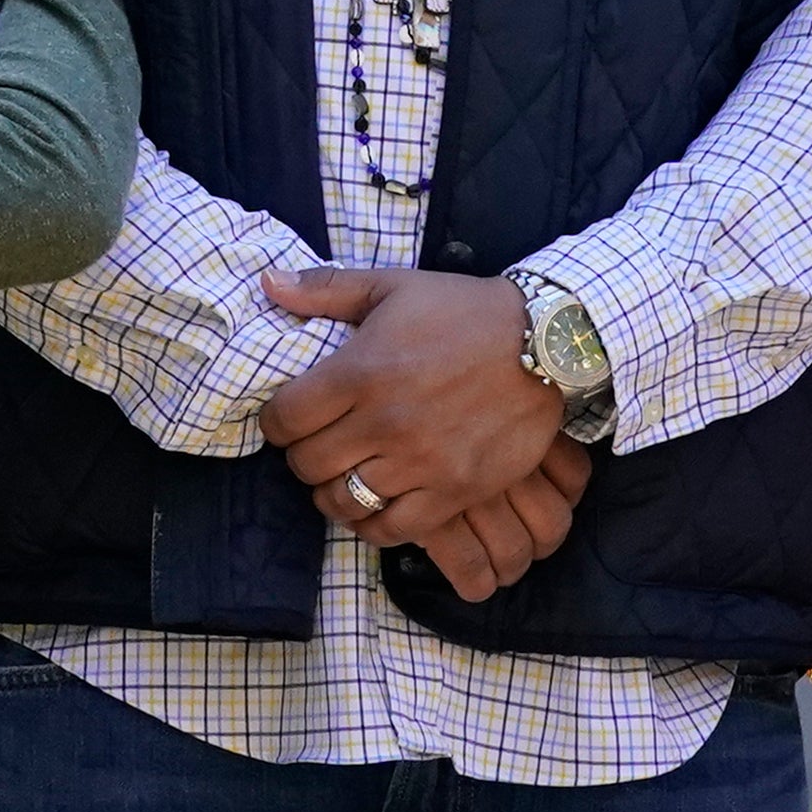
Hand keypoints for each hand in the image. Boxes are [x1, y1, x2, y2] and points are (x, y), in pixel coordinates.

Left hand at [256, 266, 578, 601]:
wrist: (543, 343)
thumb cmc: (463, 311)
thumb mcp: (392, 287)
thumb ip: (325, 289)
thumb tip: (268, 284)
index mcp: (361, 370)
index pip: (285, 419)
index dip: (276, 422)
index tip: (288, 419)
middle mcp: (384, 422)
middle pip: (308, 465)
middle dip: (302, 457)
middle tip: (317, 445)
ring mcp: (420, 462)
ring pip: (344, 501)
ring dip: (333, 492)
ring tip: (343, 476)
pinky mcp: (454, 491)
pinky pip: (392, 528)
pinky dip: (374, 522)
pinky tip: (375, 503)